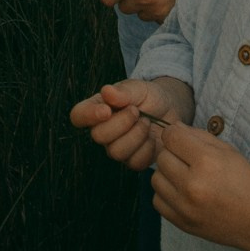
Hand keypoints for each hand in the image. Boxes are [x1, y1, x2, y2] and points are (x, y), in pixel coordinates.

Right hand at [70, 79, 190, 170]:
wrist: (170, 110)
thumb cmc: (149, 96)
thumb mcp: (139, 88)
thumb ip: (123, 91)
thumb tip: (106, 91)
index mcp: (98, 108)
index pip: (78, 115)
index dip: (88, 115)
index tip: (107, 110)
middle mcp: (103, 130)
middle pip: (98, 136)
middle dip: (122, 123)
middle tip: (136, 111)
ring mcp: (117, 147)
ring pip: (116, 152)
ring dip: (136, 135)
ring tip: (147, 122)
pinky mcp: (133, 160)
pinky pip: (135, 162)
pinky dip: (147, 149)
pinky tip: (152, 137)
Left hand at [152, 123, 249, 250]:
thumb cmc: (245, 181)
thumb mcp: (227, 150)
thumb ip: (197, 135)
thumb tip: (172, 127)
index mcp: (206, 162)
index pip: (170, 137)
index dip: (174, 134)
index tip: (181, 139)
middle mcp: (193, 185)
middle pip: (162, 157)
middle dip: (172, 154)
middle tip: (187, 160)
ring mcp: (186, 207)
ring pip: (156, 179)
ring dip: (167, 174)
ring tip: (184, 176)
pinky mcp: (183, 224)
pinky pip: (157, 201)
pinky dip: (166, 195)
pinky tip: (181, 193)